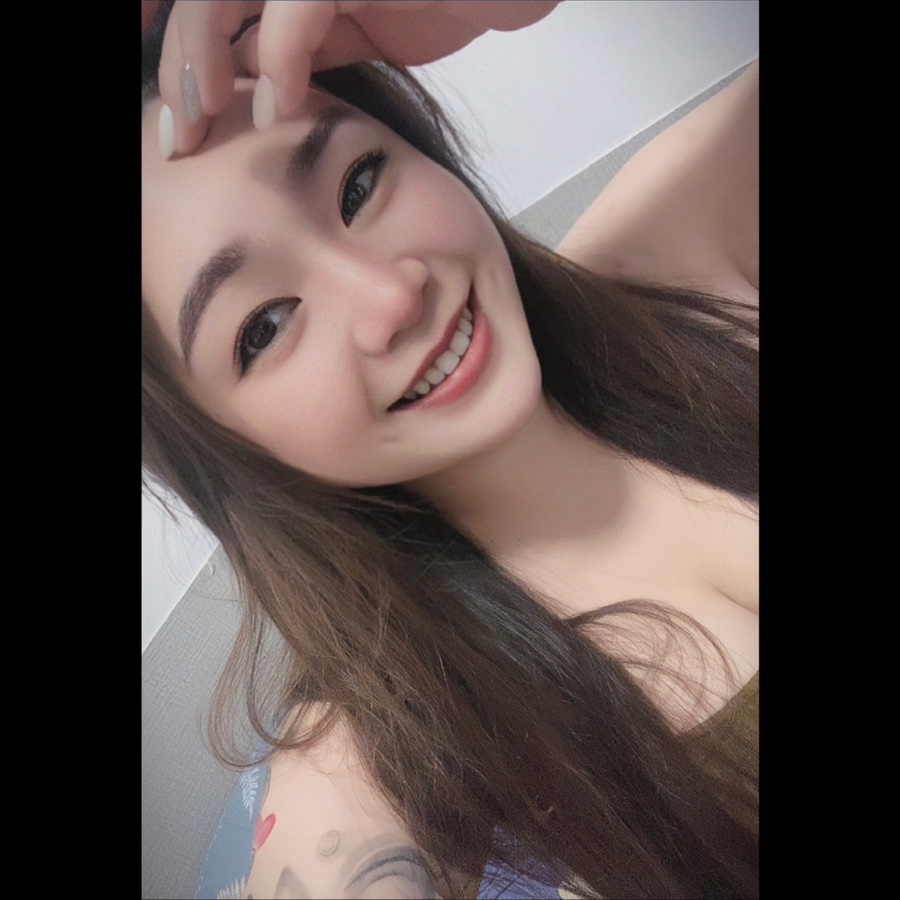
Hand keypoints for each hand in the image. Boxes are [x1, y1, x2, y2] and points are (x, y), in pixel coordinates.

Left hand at [147, 1, 559, 158]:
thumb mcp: (363, 33)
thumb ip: (309, 50)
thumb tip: (259, 88)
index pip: (212, 9)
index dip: (181, 55)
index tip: (177, 118)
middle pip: (202, 5)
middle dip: (181, 71)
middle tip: (175, 138)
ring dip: (205, 65)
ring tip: (204, 125)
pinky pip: (295, 10)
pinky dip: (279, 62)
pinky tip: (274, 110)